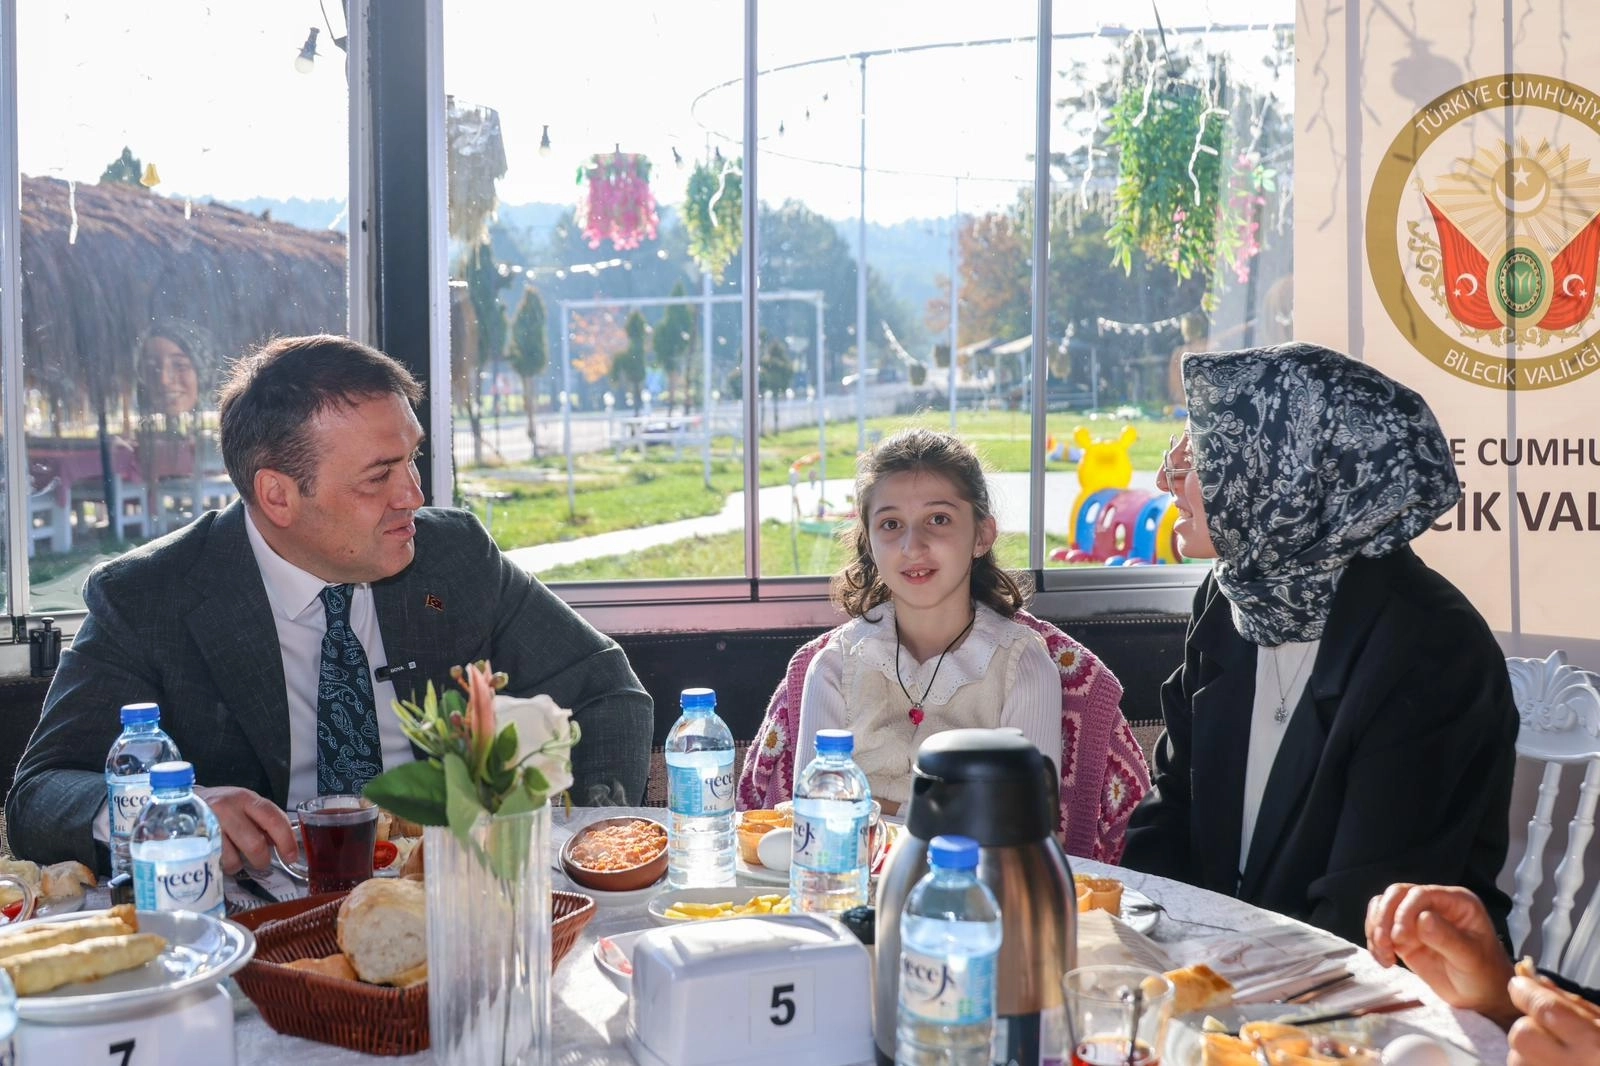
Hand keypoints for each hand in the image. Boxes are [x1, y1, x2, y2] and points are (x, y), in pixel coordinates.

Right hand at [193, 786, 297, 874]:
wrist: (180, 803)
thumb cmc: (219, 807)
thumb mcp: (244, 806)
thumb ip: (263, 821)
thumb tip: (281, 844)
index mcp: (246, 799)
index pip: (273, 819)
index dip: (286, 840)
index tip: (291, 856)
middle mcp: (228, 808)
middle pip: (255, 844)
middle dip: (262, 859)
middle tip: (261, 862)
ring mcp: (209, 824)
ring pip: (234, 858)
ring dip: (239, 864)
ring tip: (235, 857)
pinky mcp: (194, 840)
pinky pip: (215, 864)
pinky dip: (221, 866)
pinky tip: (220, 857)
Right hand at [1365, 883, 1515, 1026]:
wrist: (1479, 996)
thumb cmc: (1484, 976)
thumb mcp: (1471, 958)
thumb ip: (1448, 938)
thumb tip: (1422, 918)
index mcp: (1456, 902)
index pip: (1421, 894)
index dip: (1405, 911)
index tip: (1400, 937)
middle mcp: (1434, 904)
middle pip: (1397, 894)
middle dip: (1385, 917)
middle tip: (1385, 943)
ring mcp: (1416, 919)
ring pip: (1383, 907)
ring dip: (1376, 929)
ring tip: (1384, 955)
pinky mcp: (1404, 935)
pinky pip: (1380, 927)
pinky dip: (1374, 942)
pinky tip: (1384, 960)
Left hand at [1508, 974, 1599, 1065]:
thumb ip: (1571, 1002)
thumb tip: (1532, 979)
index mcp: (1595, 1045)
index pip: (1545, 1009)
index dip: (1525, 992)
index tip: (1519, 986)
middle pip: (1522, 1035)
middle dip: (1528, 1026)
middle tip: (1546, 1028)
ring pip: (1517, 1060)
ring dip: (1527, 1052)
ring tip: (1555, 1055)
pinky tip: (1554, 1064)